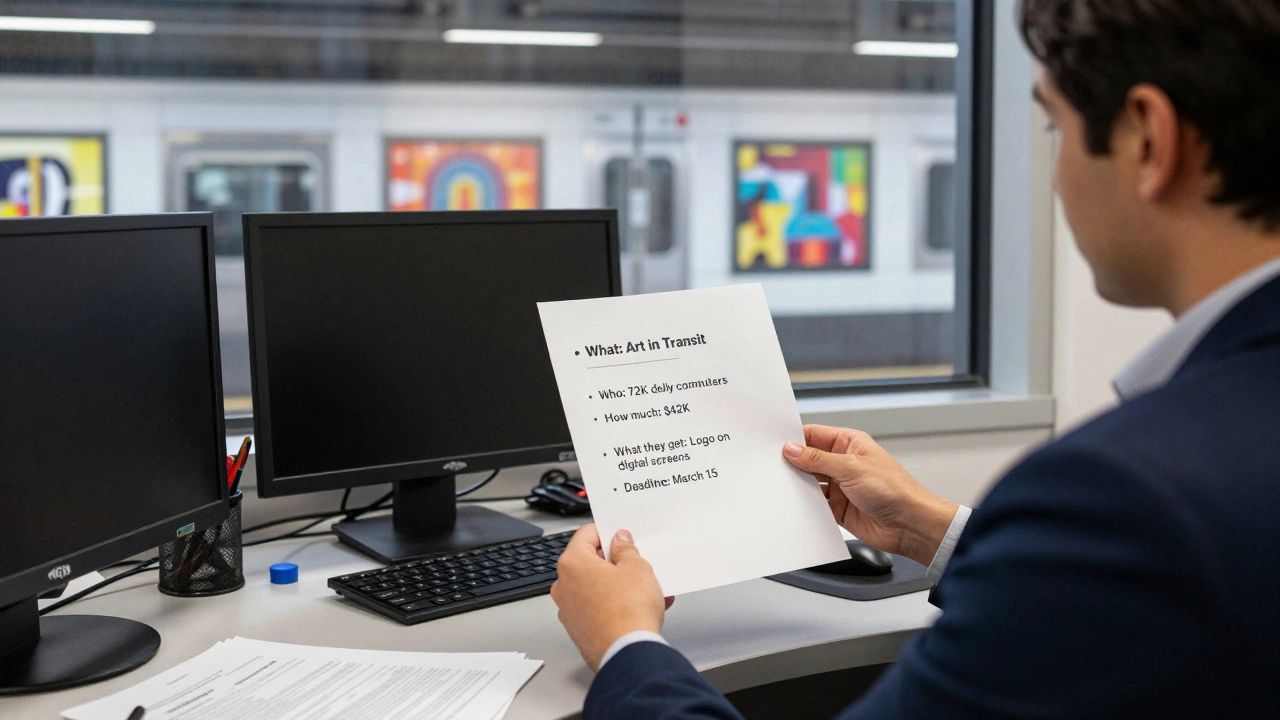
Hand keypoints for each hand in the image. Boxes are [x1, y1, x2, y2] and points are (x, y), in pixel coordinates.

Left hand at [551, 524, 672, 670]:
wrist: (627, 654)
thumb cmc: (628, 612)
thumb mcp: (637, 568)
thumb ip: (626, 549)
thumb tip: (620, 542)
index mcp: (572, 564)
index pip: (586, 534)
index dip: (608, 534)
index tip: (622, 540)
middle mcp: (563, 586)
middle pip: (589, 562)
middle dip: (614, 563)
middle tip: (636, 566)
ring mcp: (569, 610)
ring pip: (595, 588)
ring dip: (618, 586)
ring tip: (646, 591)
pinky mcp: (578, 630)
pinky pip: (597, 608)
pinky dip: (615, 606)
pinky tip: (640, 609)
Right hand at [783, 425, 957, 565]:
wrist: (911, 525)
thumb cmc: (895, 490)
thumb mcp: (851, 467)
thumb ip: (818, 459)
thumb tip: (792, 449)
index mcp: (850, 443)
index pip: (814, 435)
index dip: (795, 439)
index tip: (774, 444)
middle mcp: (843, 463)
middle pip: (809, 459)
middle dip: (792, 462)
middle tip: (771, 466)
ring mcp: (840, 486)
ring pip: (810, 482)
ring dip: (798, 484)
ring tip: (780, 485)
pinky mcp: (838, 508)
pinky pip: (815, 503)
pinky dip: (805, 504)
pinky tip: (794, 504)